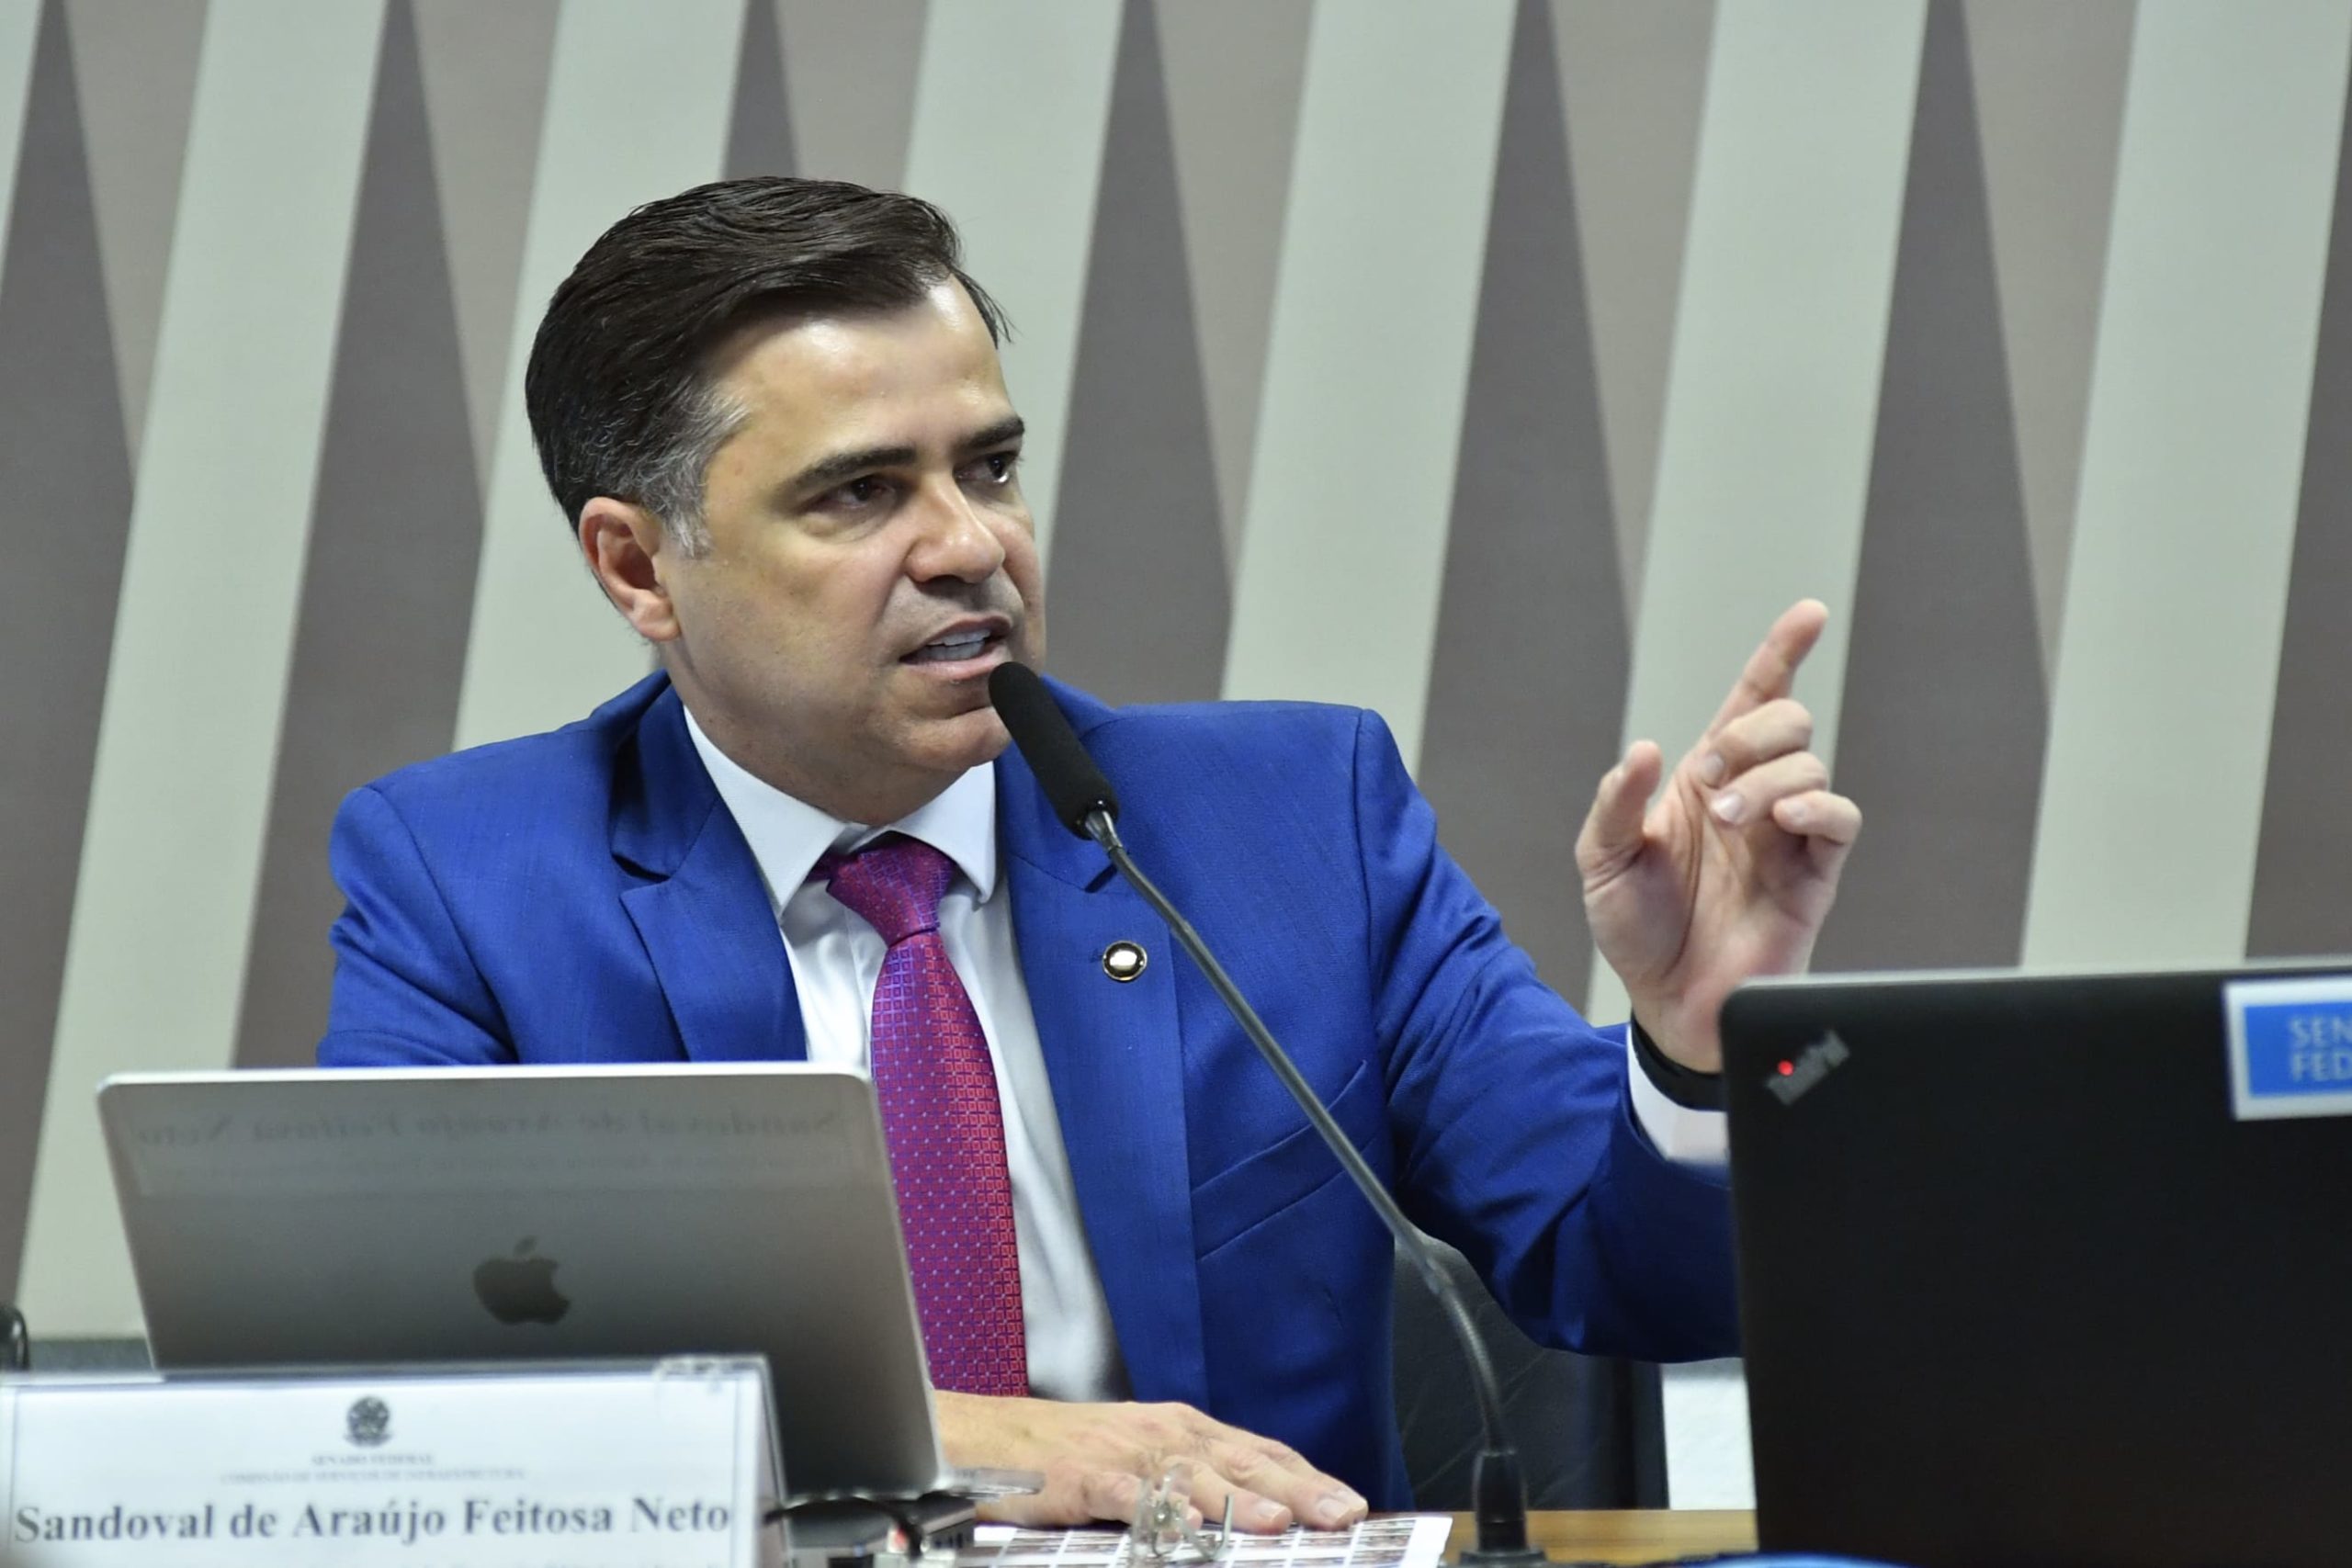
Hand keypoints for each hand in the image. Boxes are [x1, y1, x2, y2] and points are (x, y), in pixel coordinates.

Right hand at [935, 1391, 1367, 1532]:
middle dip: (1295, 1489)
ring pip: (1190, 1474)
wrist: (980, 1438)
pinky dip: (1150, 1506)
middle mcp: (1161, 1434)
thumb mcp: (1141, 1463)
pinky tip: (1178, 1524)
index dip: (1308, 1478)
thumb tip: (1261, 1516)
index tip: (1352, 1504)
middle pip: (1240, 1461)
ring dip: (1237, 1496)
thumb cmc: (1066, 1457)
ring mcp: (1120, 1452)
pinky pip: (1120, 1493)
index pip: (1259, 1453)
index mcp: (1182, 1431)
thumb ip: (1196, 1485)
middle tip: (1342, 1514)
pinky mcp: (1078, 1475)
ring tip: (1278, 1522)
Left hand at [1576, 599, 1860, 1071]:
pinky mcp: (1814, 874)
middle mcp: (1753, 796)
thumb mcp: (1602, 861)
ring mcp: (1787, 834)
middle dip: (1748, 732)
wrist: (1667, 1002)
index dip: (1782, 653)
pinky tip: (1783, 819)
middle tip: (1708, 778)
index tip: (1809, 614)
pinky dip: (1816, 804)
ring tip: (1726, 821)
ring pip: (1811, 761)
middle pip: (1788, 719)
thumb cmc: (1637, 930)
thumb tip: (1646, 750)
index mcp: (1705, 779)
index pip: (1752, 700)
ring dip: (1765, 777)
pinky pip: (1840, 818)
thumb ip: (1616, 803)